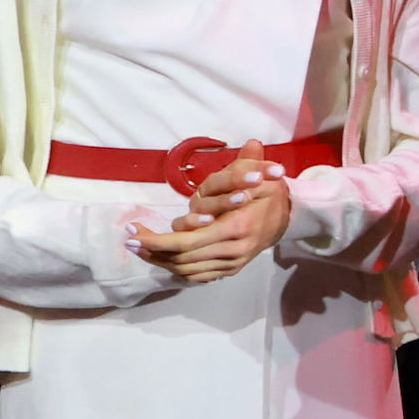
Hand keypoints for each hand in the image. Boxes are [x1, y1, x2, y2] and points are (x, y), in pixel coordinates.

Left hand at [132, 158, 289, 281]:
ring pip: (186, 269)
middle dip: (152, 251)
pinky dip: (176, 268)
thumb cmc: (270, 193)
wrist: (288, 219)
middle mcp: (232, 250)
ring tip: (139, 248)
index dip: (156, 241)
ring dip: (160, 261)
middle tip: (129, 239)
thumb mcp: (263, 174)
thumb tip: (252, 142)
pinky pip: (197, 275)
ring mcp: (232, 263)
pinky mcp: (230, 269)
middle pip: (181, 258)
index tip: (133, 233)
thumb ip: (250, 162)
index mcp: (236, 228)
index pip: (186, 242)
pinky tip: (160, 258)